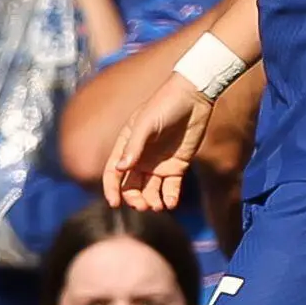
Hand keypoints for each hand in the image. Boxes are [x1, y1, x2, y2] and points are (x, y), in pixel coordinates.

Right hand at [105, 69, 214, 210]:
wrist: (193, 97)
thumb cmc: (164, 106)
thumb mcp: (146, 124)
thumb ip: (134, 146)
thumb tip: (120, 169)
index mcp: (126, 147)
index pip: (114, 172)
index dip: (111, 189)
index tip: (114, 204)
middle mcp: (140, 159)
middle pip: (131, 186)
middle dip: (134, 199)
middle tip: (142, 206)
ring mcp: (159, 164)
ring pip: (150, 190)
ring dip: (151, 201)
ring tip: (157, 206)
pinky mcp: (178, 166)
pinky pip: (171, 187)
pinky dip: (169, 197)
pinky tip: (170, 204)